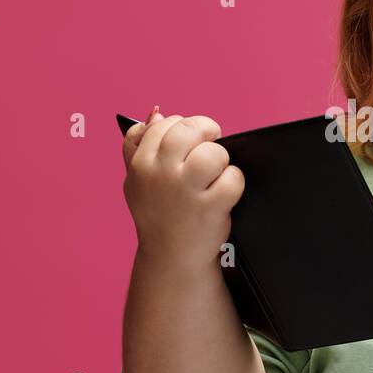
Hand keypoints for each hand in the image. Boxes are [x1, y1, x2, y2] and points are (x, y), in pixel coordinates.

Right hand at [122, 106, 244, 268]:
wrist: (170, 258)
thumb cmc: (159, 215)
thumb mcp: (137, 181)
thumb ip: (138, 146)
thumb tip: (156, 113)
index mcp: (140, 164)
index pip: (163, 124)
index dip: (181, 127)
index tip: (189, 141)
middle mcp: (160, 175)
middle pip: (189, 129)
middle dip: (206, 132)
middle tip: (211, 144)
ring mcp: (185, 192)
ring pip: (214, 152)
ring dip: (221, 160)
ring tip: (214, 175)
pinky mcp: (209, 209)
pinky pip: (233, 177)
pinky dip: (234, 183)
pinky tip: (223, 194)